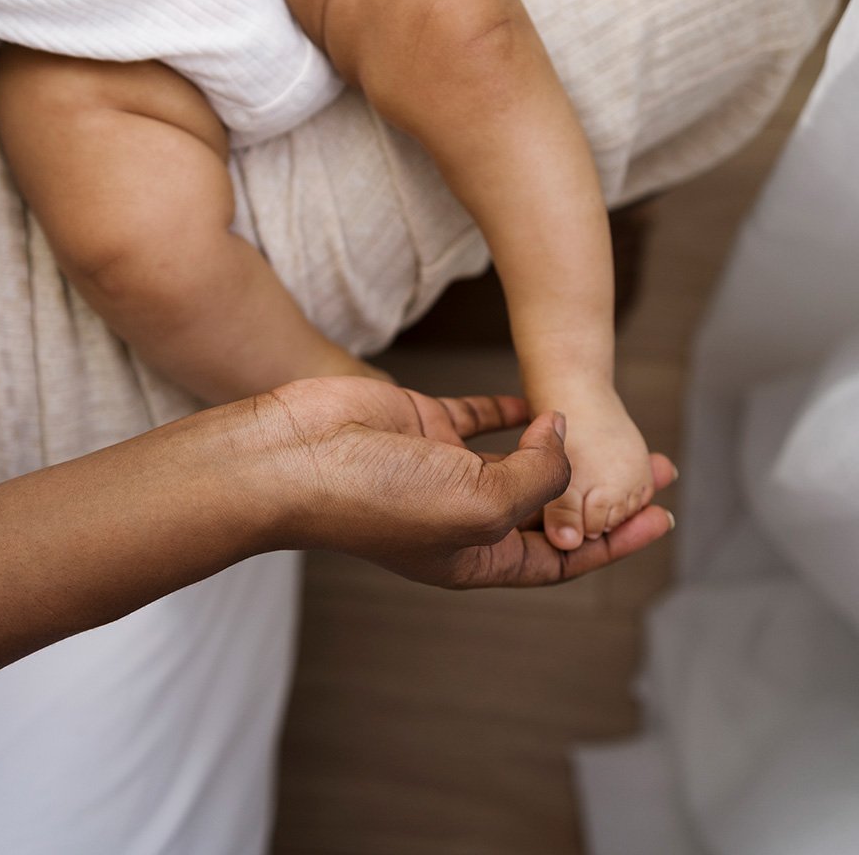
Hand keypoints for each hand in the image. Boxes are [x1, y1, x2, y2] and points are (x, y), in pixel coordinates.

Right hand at [234, 377, 674, 587]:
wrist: (300, 456)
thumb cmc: (378, 499)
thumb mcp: (480, 505)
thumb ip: (537, 476)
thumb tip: (561, 437)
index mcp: (477, 558)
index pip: (562, 556)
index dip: (614, 540)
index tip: (659, 516)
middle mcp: (464, 516)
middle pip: (550, 506)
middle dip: (602, 489)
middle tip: (655, 467)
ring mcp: (443, 470)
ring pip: (521, 459)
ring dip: (564, 447)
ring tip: (610, 431)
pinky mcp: (425, 427)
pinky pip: (480, 418)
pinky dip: (512, 411)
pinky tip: (542, 402)